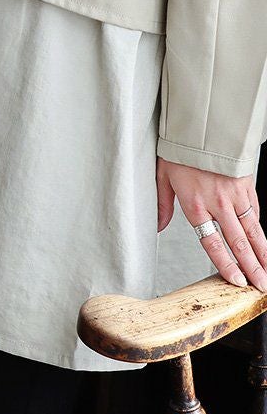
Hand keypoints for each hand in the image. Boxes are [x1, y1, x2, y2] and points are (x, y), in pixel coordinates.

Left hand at [156, 156, 266, 290]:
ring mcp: (235, 194)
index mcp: (195, 203)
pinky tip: (263, 243)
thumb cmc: (179, 151)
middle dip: (252, 267)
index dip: (225, 263)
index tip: (236, 281)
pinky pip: (255, 212)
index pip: (212, 241)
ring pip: (253, 230)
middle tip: (261, 286)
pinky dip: (260, 230)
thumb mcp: (162, 176)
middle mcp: (218, 202)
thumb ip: (162, 205)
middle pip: (238, 241)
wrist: (202, 128)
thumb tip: (157, 228)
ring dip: (263, 253)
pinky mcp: (246, 185)